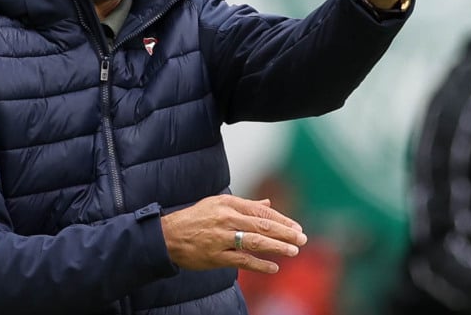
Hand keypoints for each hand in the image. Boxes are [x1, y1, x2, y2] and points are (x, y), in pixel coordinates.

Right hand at [160, 194, 307, 273]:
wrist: (168, 236)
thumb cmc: (195, 218)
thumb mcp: (219, 204)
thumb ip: (245, 205)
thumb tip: (267, 204)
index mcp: (229, 204)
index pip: (262, 212)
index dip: (282, 220)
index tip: (297, 227)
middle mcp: (227, 219)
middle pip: (263, 226)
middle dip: (286, 232)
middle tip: (302, 238)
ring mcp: (222, 238)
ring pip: (255, 242)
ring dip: (277, 246)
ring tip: (293, 250)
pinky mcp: (216, 256)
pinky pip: (242, 261)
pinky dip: (259, 264)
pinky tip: (274, 267)